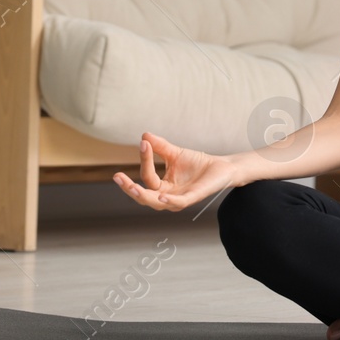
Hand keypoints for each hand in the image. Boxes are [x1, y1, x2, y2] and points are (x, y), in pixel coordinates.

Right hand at [113, 131, 240, 211]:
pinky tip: (161, 197)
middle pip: (144, 196)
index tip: (143, 143)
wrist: (221, 167)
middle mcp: (168, 196)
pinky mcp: (193, 198)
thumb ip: (160, 147)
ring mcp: (179, 199)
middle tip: (117, 177)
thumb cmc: (198, 163)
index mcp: (162, 187)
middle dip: (129, 189)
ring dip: (144, 196)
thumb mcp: (175, 153)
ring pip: (157, 203)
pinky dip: (169, 202)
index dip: (144, 160)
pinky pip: (178, 203)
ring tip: (132, 187)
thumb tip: (144, 135)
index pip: (147, 177)